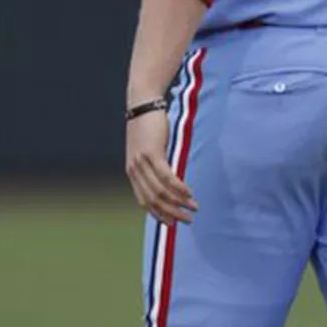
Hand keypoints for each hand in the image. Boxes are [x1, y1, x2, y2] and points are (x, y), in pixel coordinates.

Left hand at [125, 110, 194, 225]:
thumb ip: (153, 164)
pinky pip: (167, 176)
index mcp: (132, 172)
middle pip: (154, 200)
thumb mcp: (148, 148)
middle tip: (187, 220)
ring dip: (179, 202)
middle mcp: (135, 170)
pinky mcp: (152, 153)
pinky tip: (189, 193)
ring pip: (161, 191)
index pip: (144, 201)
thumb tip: (167, 178)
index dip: (158, 214)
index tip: (172, 223)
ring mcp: (142, 162)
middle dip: (171, 213)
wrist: (142, 104)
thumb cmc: (148, 125)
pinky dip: (178, 187)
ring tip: (194, 207)